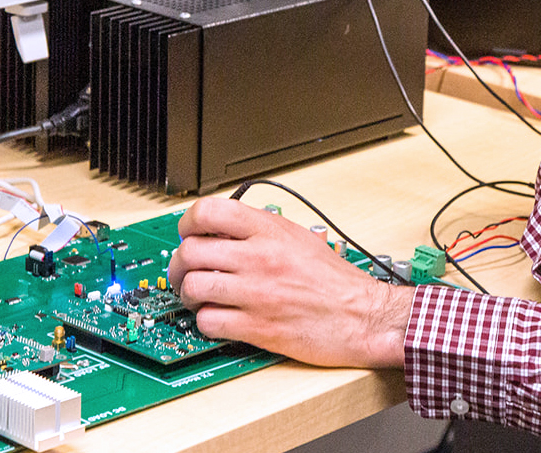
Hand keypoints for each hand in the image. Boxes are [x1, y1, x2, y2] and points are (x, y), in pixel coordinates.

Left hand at [166, 197, 411, 368]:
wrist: (361, 316)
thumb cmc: (335, 281)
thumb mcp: (299, 237)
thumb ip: (261, 229)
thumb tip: (222, 228)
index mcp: (270, 230)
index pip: (207, 212)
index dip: (187, 224)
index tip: (187, 234)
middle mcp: (259, 257)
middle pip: (190, 252)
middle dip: (179, 264)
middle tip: (185, 272)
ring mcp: (255, 293)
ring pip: (192, 287)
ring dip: (188, 295)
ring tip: (200, 298)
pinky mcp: (256, 327)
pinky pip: (208, 321)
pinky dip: (206, 322)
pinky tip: (218, 318)